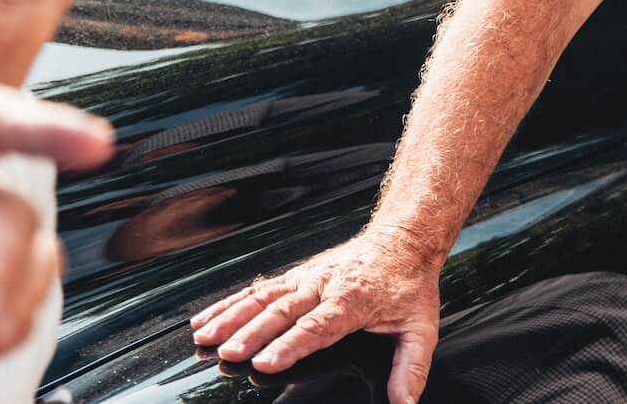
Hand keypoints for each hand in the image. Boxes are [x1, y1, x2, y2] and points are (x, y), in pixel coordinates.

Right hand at [189, 227, 442, 401]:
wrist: (403, 239)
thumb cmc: (409, 286)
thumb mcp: (421, 327)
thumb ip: (411, 366)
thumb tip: (404, 402)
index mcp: (354, 300)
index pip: (318, 326)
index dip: (291, 344)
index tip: (265, 361)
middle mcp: (325, 286)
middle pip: (283, 311)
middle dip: (253, 333)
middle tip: (229, 354)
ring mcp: (306, 278)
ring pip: (263, 297)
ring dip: (232, 316)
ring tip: (205, 337)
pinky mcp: (295, 276)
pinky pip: (258, 289)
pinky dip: (229, 303)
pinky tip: (205, 319)